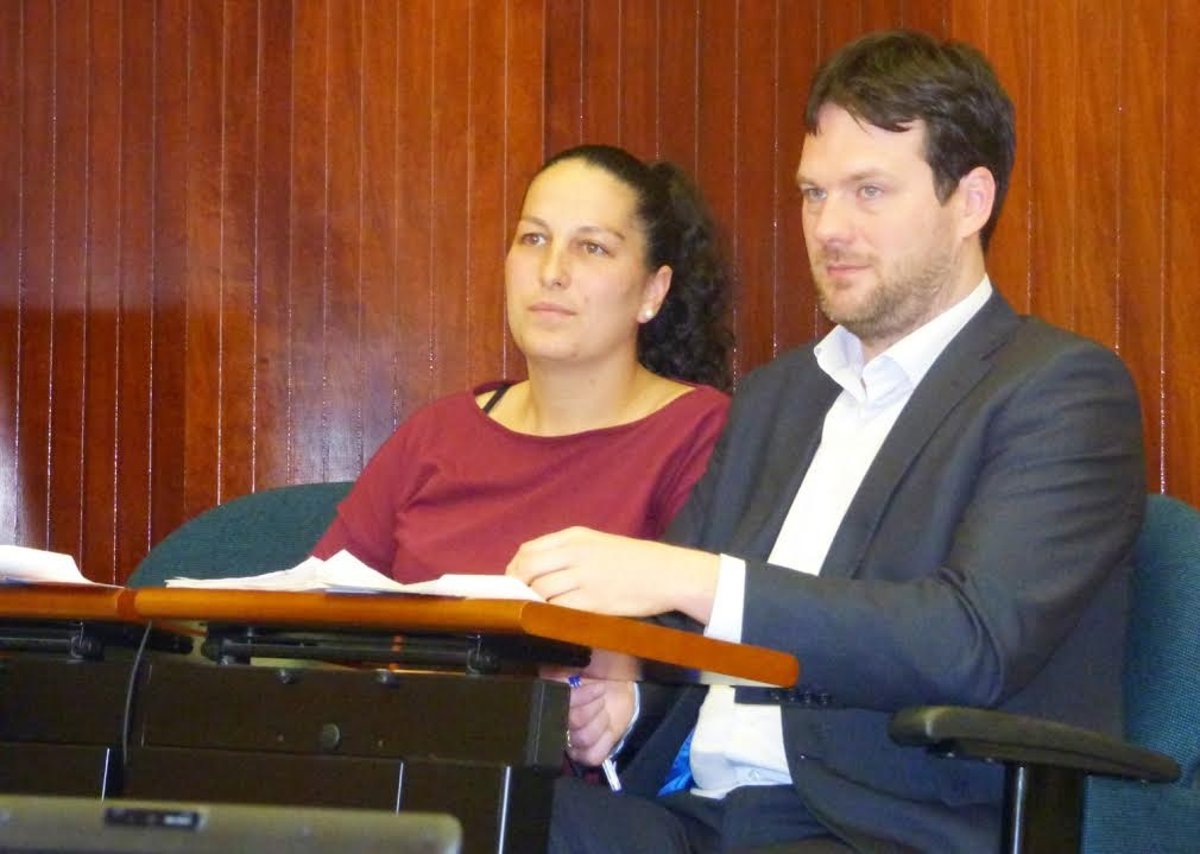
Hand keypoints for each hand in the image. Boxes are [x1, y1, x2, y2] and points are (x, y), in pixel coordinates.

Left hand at [506, 526, 719, 622]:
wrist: (667, 573)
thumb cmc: (634, 561)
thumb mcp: (597, 543)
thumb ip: (567, 551)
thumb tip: (534, 569)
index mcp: (575, 537)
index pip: (528, 550)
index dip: (515, 568)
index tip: (514, 581)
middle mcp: (576, 554)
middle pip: (528, 570)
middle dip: (517, 587)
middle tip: (518, 599)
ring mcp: (584, 578)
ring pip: (540, 591)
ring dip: (533, 603)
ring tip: (537, 610)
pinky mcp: (593, 602)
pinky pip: (558, 610)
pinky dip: (549, 615)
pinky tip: (553, 618)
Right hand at [543, 651, 639, 766]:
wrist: (616, 687)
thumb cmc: (595, 676)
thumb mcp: (578, 667)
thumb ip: (561, 671)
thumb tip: (555, 674)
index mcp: (551, 702)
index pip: (558, 704)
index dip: (580, 697)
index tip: (597, 686)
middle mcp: (557, 727)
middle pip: (573, 722)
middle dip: (593, 707)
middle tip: (601, 698)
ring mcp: (572, 743)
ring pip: (583, 738)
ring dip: (600, 721)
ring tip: (603, 710)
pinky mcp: (588, 754)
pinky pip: (592, 755)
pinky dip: (605, 739)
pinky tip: (607, 728)